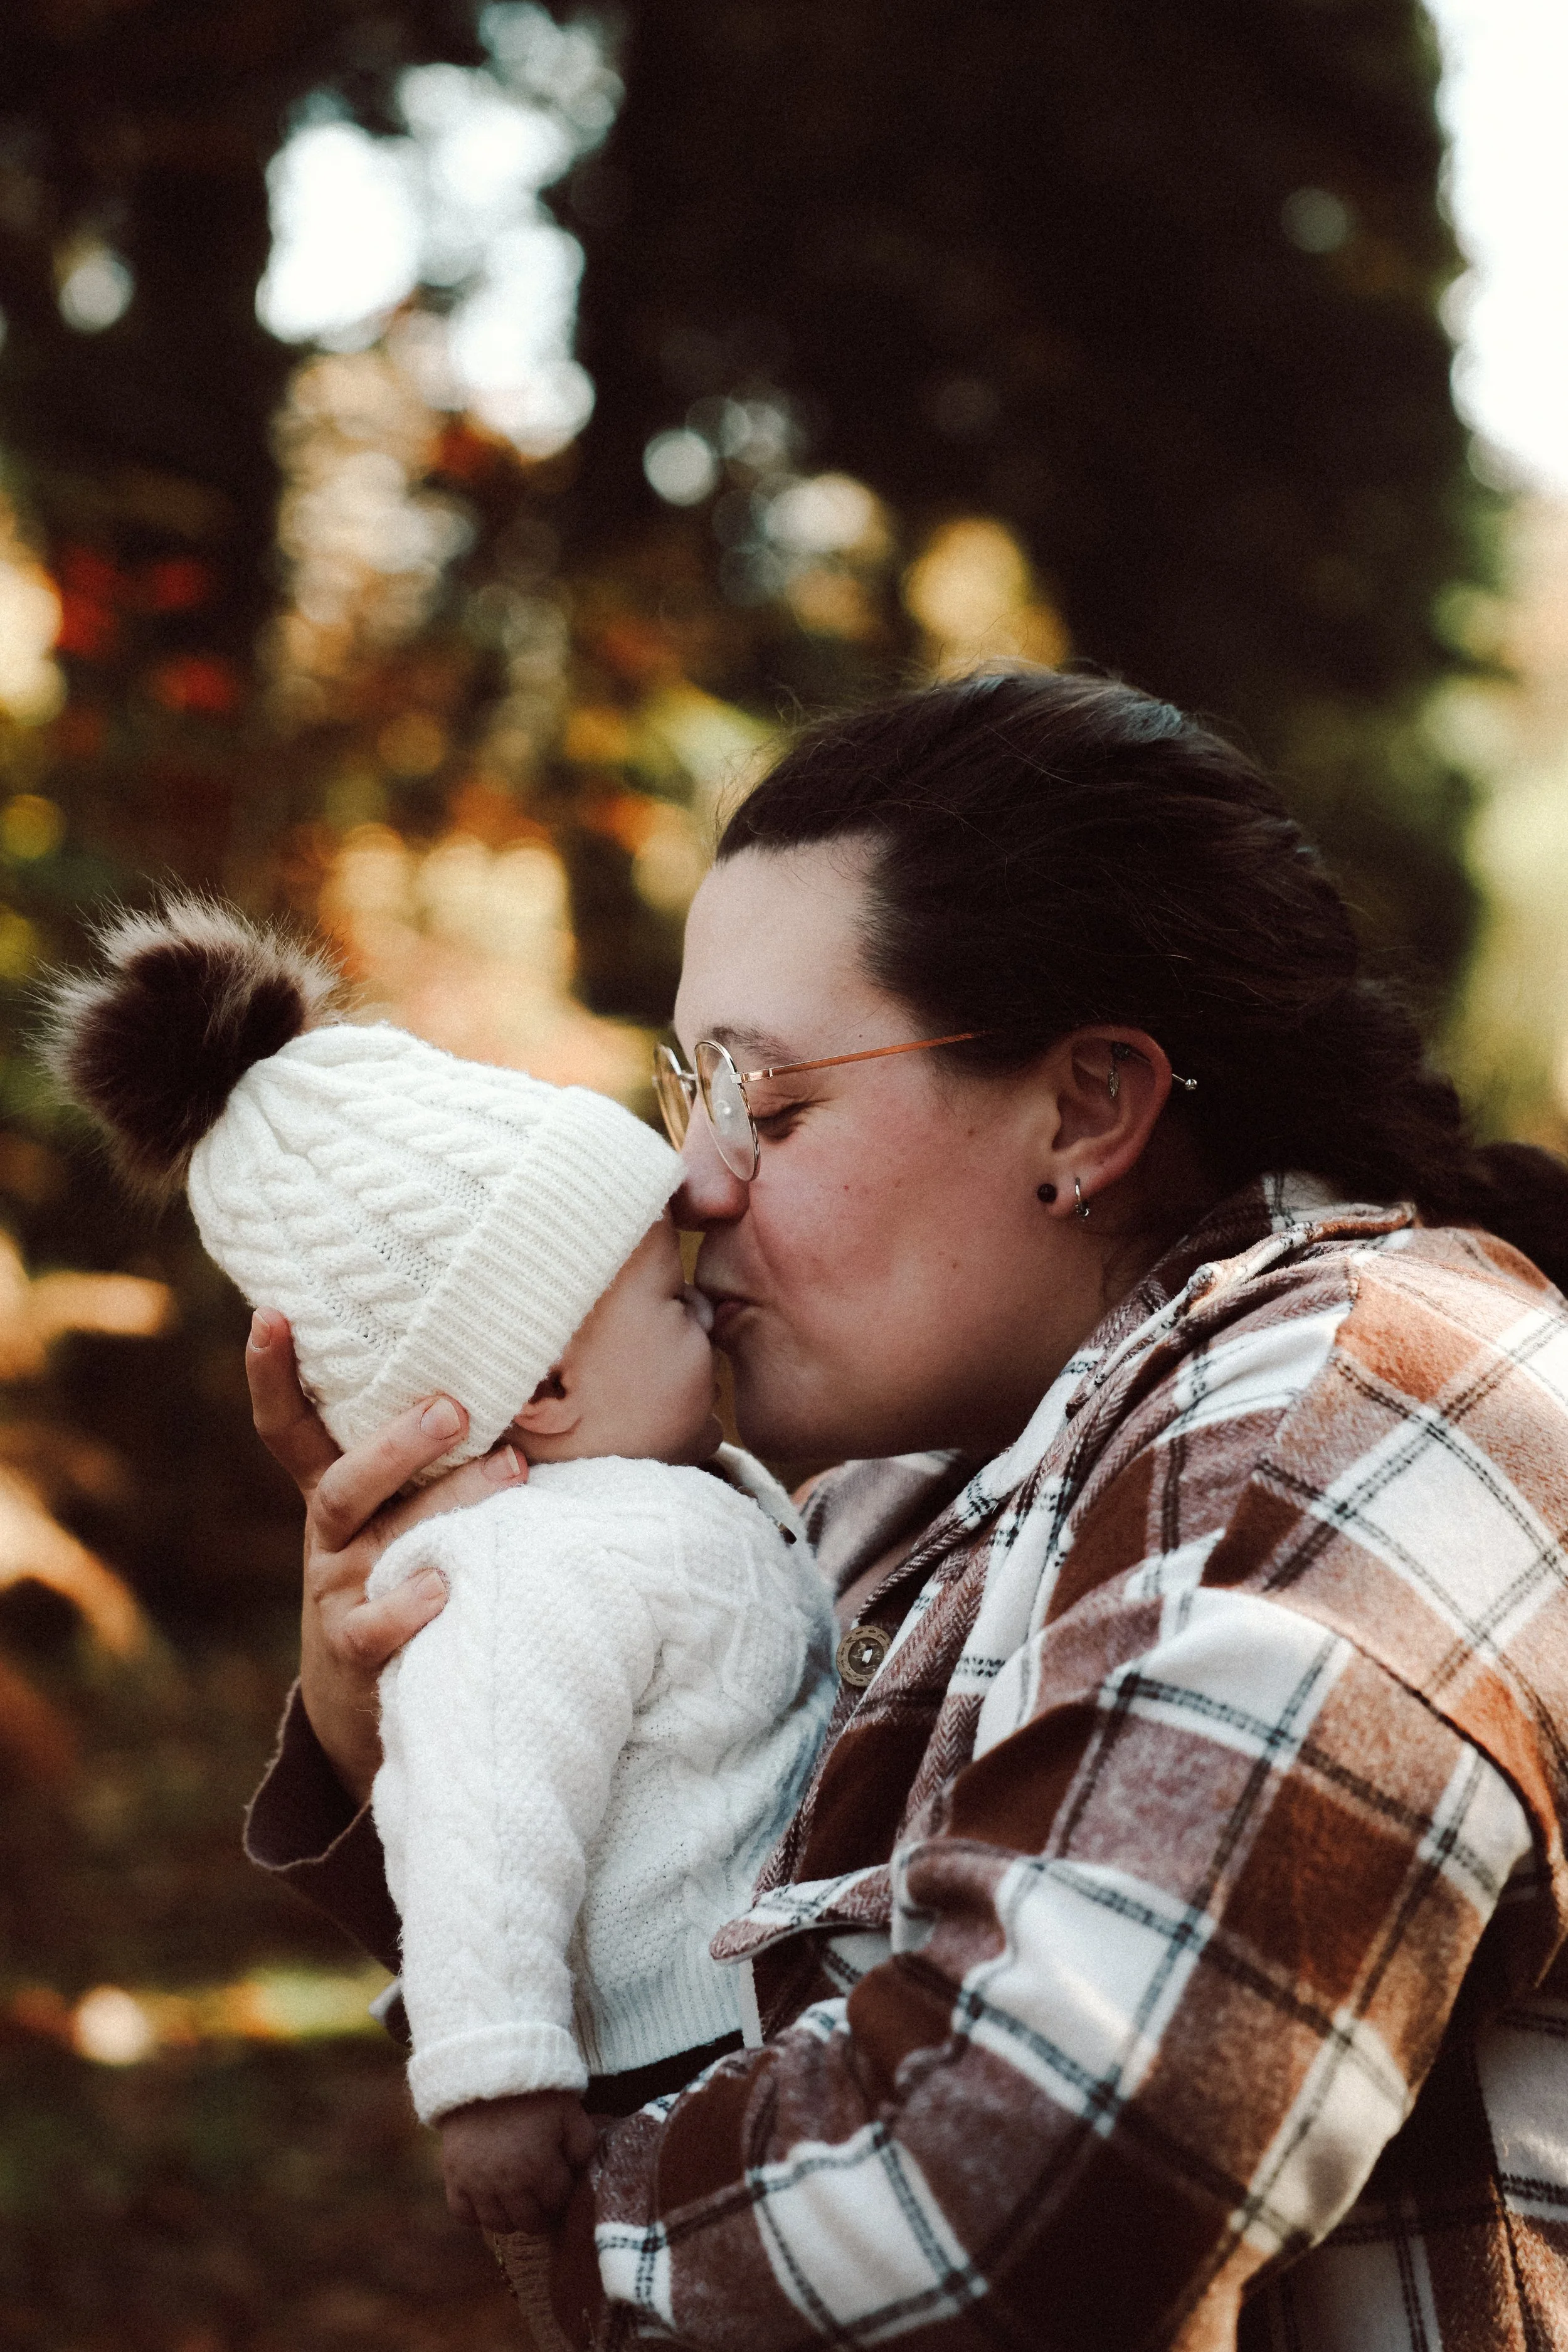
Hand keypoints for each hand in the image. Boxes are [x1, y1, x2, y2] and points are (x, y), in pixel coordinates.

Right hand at [246, 1308, 527, 1804]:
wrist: (365, 1703)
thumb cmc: (403, 1577)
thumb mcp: (397, 1517)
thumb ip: (427, 1463)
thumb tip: (513, 1381)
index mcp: (335, 1495)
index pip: (290, 1429)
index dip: (273, 1374)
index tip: (271, 1312)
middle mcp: (330, 1539)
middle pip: (344, 1482)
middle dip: (398, 1442)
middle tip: (456, 1407)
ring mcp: (339, 1595)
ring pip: (377, 1542)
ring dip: (444, 1501)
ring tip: (510, 1472)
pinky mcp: (357, 1653)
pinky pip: (377, 1628)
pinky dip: (409, 1605)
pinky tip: (443, 1587)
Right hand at [438, 2091, 597, 2235]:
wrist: (485, 2068)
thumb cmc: (532, 2090)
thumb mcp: (569, 2111)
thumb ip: (583, 2145)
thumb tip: (581, 2172)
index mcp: (539, 2168)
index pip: (557, 2203)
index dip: (564, 2195)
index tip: (562, 2185)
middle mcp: (507, 2184)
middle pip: (530, 2222)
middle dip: (542, 2213)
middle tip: (543, 2198)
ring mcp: (477, 2184)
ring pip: (498, 2225)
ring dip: (512, 2218)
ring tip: (518, 2201)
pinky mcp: (453, 2177)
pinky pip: (463, 2215)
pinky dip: (476, 2214)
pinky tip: (488, 2200)